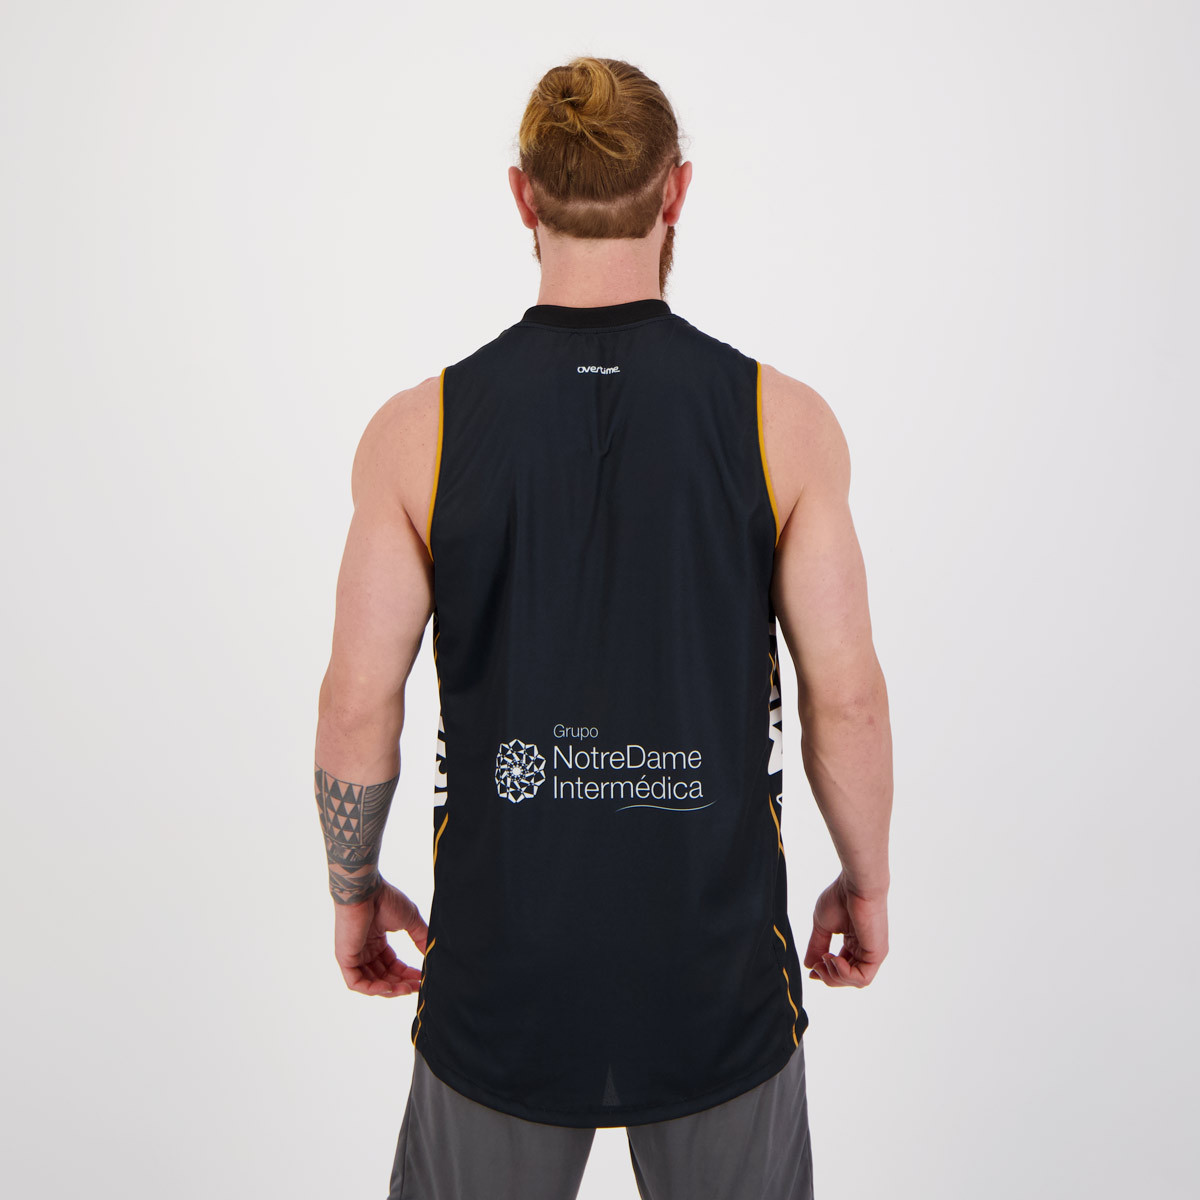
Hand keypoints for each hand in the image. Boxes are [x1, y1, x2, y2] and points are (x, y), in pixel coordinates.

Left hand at [333, 876, 428, 997]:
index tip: (422, 978)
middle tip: (417, 987)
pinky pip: (357, 982)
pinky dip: (373, 989)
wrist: (365, 890)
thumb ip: (421, 937)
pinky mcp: (345, 958)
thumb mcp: (410, 920)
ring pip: (371, 982)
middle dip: (401, 984)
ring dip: (390, 989)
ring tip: (407, 989)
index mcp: (377, 941)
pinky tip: (389, 987)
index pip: (393, 965)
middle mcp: (365, 950)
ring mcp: (354, 955)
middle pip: (384, 976)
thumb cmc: (385, 899)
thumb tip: (432, 954)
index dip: (407, 974)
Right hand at [803, 872, 887, 987]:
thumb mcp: (822, 926)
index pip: (841, 968)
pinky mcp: (876, 954)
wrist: (856, 885)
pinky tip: (834, 959)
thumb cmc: (841, 897)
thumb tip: (809, 965)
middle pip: (847, 978)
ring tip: (825, 958)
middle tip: (816, 966)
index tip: (811, 969)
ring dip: (835, 976)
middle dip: (828, 977)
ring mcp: (872, 953)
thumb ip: (817, 946)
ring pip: (854, 981)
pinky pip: (862, 978)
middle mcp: (864, 950)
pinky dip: (844, 974)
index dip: (825, 972)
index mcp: (854, 942)